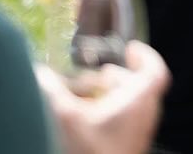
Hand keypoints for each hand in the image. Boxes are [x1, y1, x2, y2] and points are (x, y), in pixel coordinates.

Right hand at [36, 40, 169, 153]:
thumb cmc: (88, 152)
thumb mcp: (65, 117)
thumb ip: (50, 90)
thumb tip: (38, 72)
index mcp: (139, 100)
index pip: (155, 72)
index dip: (145, 57)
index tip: (129, 49)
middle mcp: (144, 116)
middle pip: (138, 87)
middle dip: (116, 78)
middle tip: (96, 77)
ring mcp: (136, 134)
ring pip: (129, 106)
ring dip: (108, 97)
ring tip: (82, 97)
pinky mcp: (126, 148)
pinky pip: (122, 124)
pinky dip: (106, 115)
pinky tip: (82, 119)